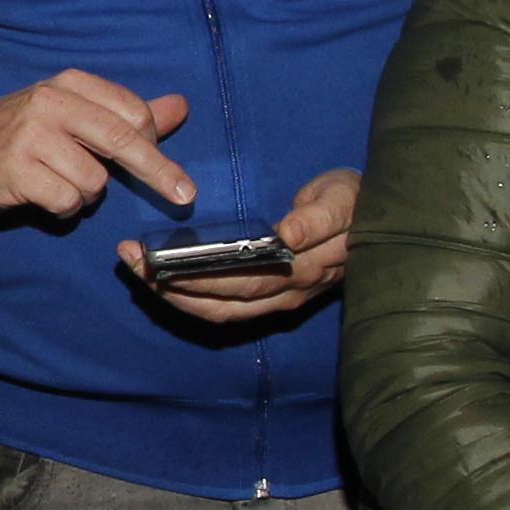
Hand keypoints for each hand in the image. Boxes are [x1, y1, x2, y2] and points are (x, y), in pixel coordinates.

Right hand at [0, 71, 195, 216]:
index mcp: (72, 84)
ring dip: (89, 194)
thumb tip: (181, 106)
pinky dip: (66, 208)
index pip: (133, 112)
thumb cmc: (31, 131)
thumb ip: (130, 113)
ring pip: (94, 180)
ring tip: (64, 183)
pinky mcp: (16, 171)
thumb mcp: (78, 112)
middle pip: (122, 140)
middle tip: (185, 197)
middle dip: (158, 172)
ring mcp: (31, 137)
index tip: (159, 164)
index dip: (153, 143)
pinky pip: (67, 200)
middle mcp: (51, 103)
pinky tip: (47, 196)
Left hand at [122, 165, 357, 325]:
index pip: (243, 278)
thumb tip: (288, 234)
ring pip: (221, 310)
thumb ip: (318, 217)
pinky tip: (164, 285)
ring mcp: (281, 300)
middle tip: (130, 259)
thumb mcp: (341, 198)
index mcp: (304, 267)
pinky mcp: (273, 300)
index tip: (159, 260)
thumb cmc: (354, 202)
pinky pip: (227, 310)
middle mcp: (289, 292)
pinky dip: (192, 301)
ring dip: (175, 297)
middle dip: (172, 284)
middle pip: (223, 298)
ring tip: (137, 272)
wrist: (379, 221)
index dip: (200, 275)